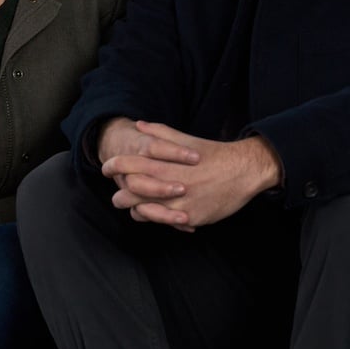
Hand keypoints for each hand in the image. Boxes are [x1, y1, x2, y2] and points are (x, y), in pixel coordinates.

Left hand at [102, 121, 281, 229]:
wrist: (243, 171)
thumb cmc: (214, 154)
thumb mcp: (186, 140)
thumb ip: (160, 133)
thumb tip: (139, 125)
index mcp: (164, 164)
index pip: (128, 166)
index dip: (113, 166)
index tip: (106, 168)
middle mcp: (167, 185)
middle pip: (129, 193)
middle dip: (120, 195)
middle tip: (118, 194)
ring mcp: (177, 204)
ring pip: (143, 212)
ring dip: (137, 209)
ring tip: (136, 207)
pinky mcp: (189, 218)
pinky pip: (165, 223)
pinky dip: (159, 218)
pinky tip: (159, 214)